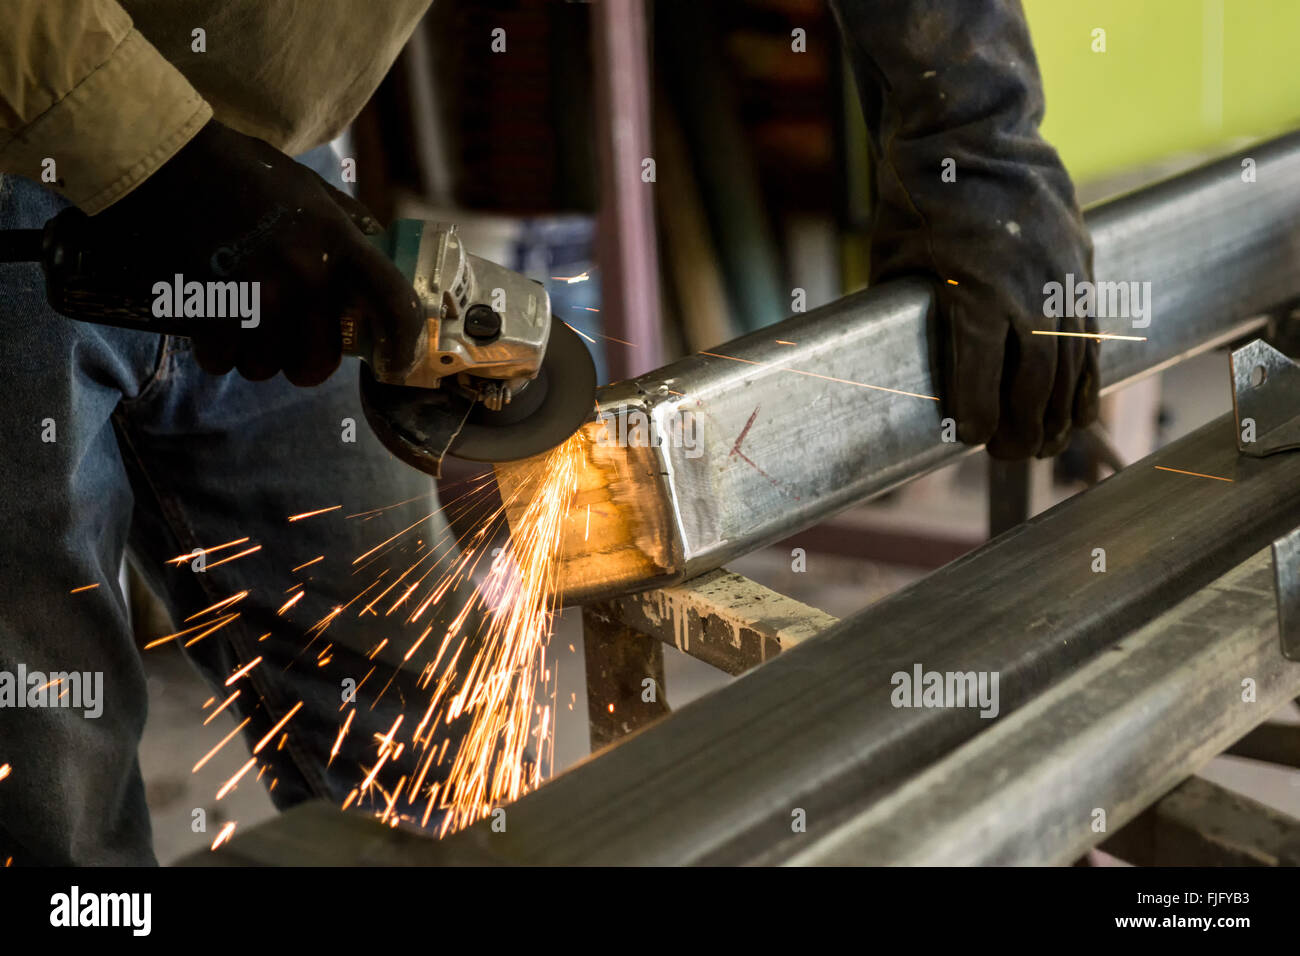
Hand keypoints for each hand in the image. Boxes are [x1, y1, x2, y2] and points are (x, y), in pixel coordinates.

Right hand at [87, 119, 421, 385]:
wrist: (167, 157)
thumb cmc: (244, 171)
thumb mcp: (311, 188)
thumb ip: (349, 224)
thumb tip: (383, 253)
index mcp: (339, 243)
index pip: (394, 304)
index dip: (405, 344)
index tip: (398, 363)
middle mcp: (306, 274)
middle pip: (319, 362)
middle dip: (303, 361)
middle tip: (288, 342)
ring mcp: (258, 294)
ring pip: (267, 367)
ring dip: (256, 357)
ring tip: (244, 326)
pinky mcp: (211, 307)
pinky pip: (223, 362)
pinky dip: (217, 353)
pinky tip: (212, 325)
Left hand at [869, 139, 1098, 458]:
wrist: (973, 127)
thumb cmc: (917, 196)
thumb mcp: (895, 263)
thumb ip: (911, 318)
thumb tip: (907, 367)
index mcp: (977, 295)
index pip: (982, 381)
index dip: (976, 419)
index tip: (968, 440)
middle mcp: (1029, 291)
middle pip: (1036, 383)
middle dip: (1023, 428)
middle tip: (1008, 455)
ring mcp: (1063, 276)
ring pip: (1073, 364)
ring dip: (1061, 413)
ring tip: (1046, 446)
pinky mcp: (1082, 263)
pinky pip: (1092, 334)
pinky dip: (1088, 376)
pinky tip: (1080, 407)